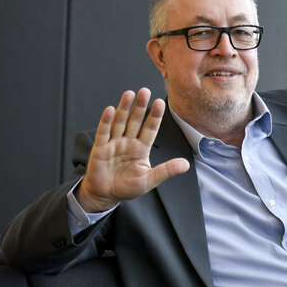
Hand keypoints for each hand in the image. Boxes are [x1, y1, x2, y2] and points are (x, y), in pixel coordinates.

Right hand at [76, 88, 189, 211]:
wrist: (106, 195)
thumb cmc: (127, 188)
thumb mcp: (150, 180)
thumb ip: (166, 170)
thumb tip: (186, 165)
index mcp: (141, 148)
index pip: (150, 128)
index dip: (155, 116)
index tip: (160, 102)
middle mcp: (128, 142)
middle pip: (135, 121)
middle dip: (140, 106)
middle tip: (145, 91)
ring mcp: (114, 143)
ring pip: (120, 122)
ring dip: (124, 108)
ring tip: (130, 94)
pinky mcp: (100, 148)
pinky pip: (104, 132)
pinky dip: (106, 121)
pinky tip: (110, 109)